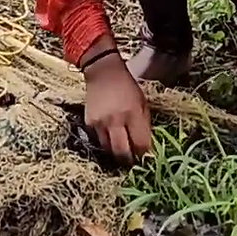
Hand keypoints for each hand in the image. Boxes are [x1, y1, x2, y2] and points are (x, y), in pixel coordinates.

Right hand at [83, 46, 153, 164]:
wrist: (103, 73)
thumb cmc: (127, 88)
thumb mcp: (142, 104)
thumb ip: (144, 126)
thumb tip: (146, 148)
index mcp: (133, 114)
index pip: (141, 144)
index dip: (144, 154)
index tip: (147, 158)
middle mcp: (115, 120)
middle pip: (123, 153)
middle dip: (130, 161)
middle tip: (134, 162)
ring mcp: (100, 123)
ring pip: (109, 150)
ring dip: (117, 154)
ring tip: (123, 152)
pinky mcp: (89, 124)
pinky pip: (99, 141)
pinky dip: (106, 143)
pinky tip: (112, 138)